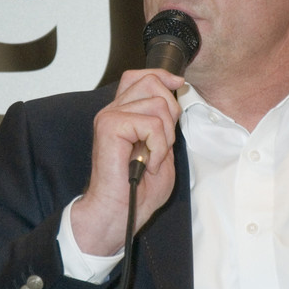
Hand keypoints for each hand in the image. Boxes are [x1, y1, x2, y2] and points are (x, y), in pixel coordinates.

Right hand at [71, 68, 184, 255]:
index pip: (141, 77)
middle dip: (170, 111)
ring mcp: (109, 117)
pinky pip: (151, 124)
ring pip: (157, 103)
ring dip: (165, 136)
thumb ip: (166, 123)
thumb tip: (175, 97)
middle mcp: (113, 111)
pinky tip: (148, 163)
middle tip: (161, 143)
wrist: (119, 212)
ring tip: (152, 157)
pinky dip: (158, 146)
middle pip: (151, 82)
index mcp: (123, 113)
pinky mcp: (110, 127)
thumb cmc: (137, 189)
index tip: (178, 84)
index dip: (162, 76)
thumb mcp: (162, 148)